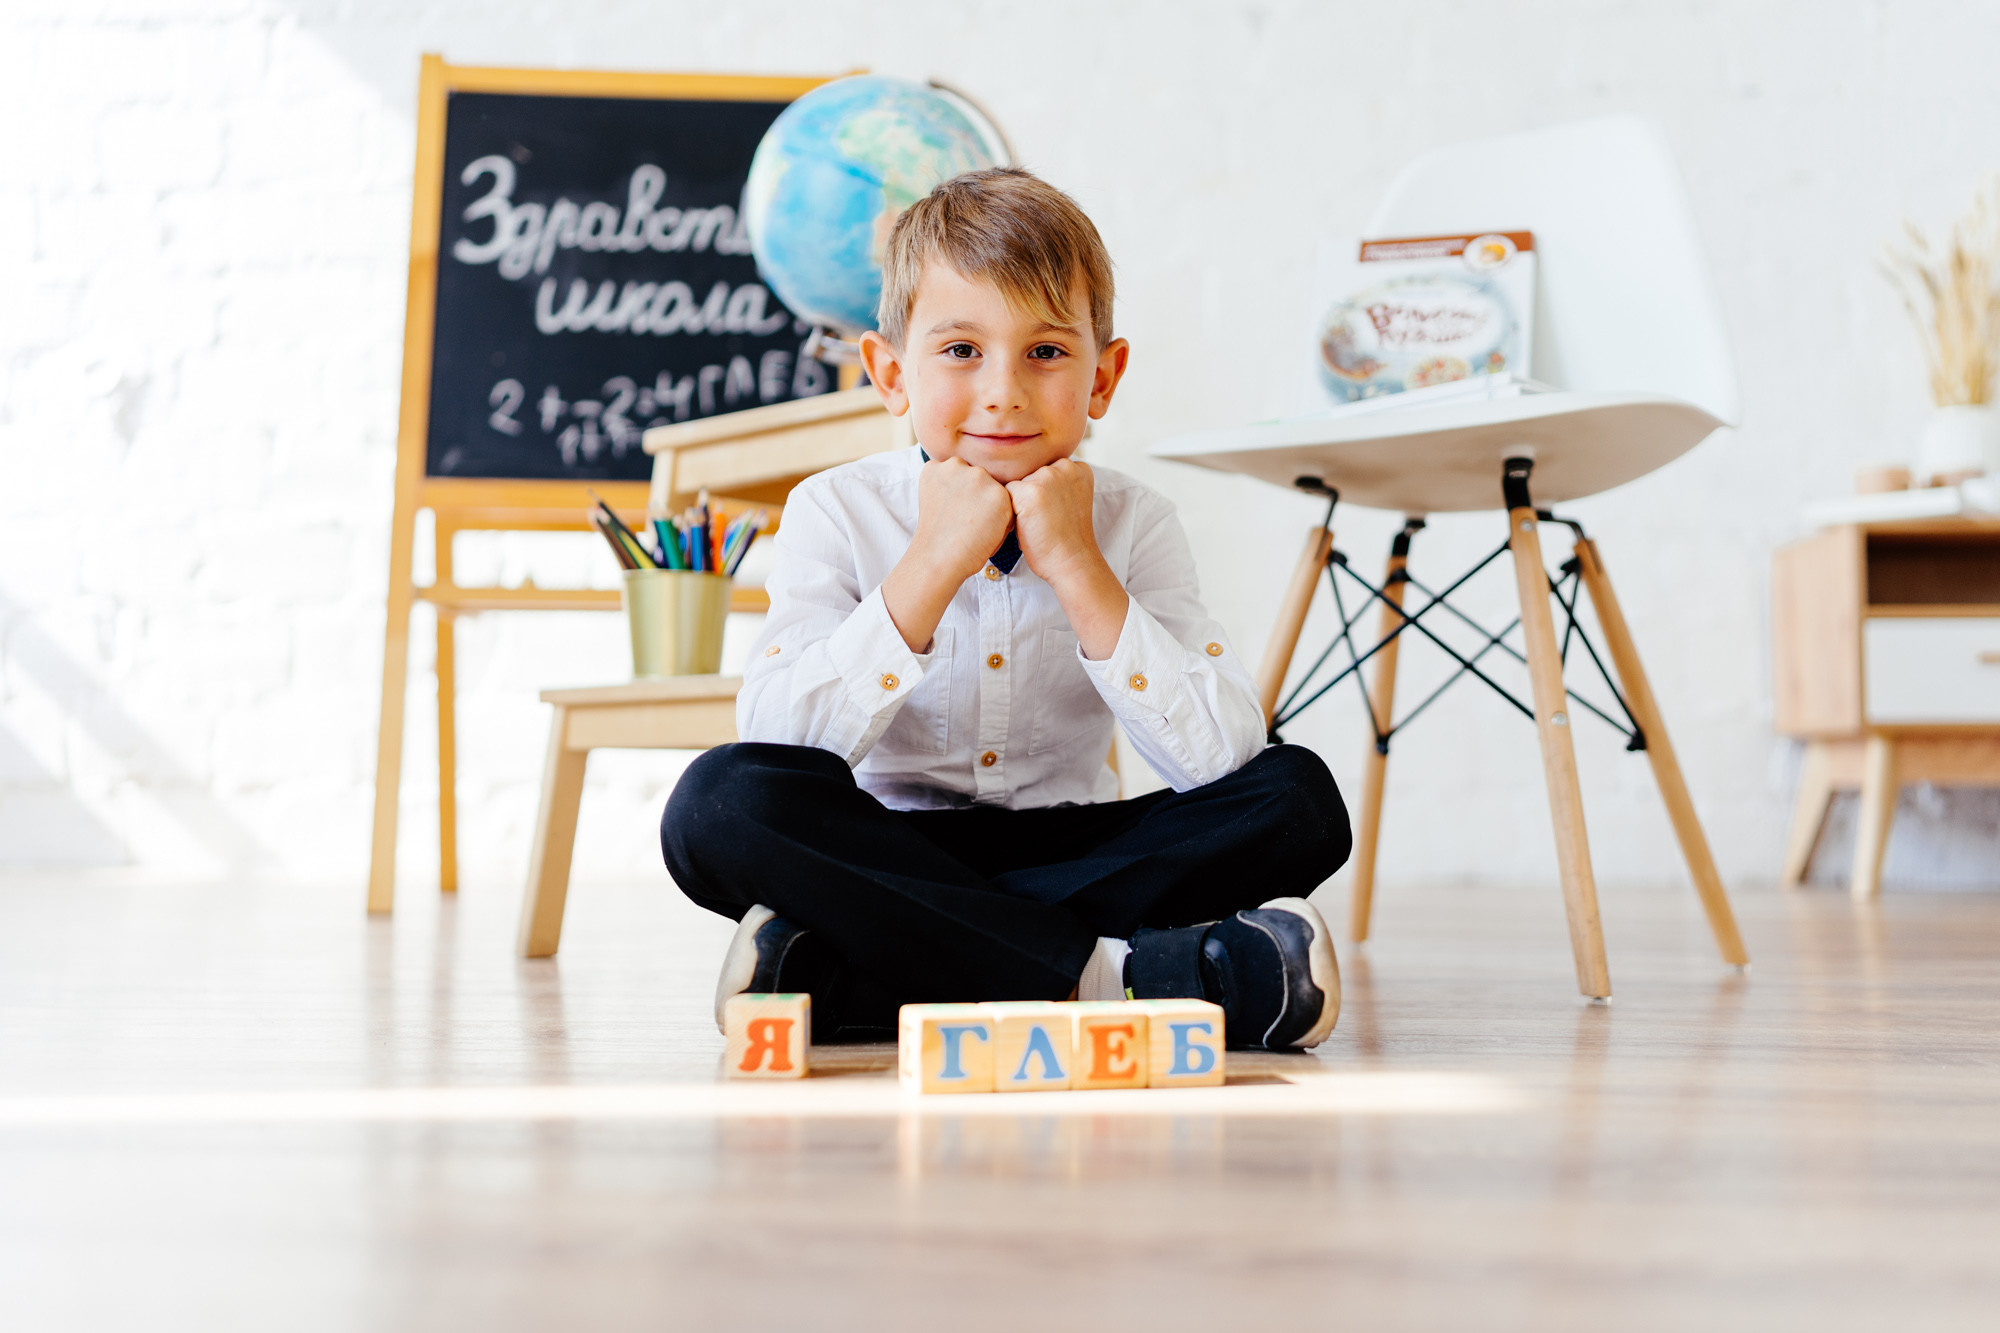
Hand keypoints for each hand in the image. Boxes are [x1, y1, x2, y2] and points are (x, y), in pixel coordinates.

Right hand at [881, 457, 1013, 652]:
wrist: (937, 565)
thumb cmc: (935, 545)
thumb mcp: (935, 505)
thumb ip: (948, 487)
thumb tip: (961, 481)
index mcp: (937, 467)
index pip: (971, 478)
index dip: (971, 505)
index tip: (958, 524)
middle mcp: (956, 467)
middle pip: (989, 484)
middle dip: (986, 509)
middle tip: (966, 532)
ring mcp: (977, 479)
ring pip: (1004, 496)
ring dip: (998, 517)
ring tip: (975, 535)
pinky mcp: (997, 496)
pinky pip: (1015, 508)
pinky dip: (1007, 526)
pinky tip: (988, 537)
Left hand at [1006, 458, 1102, 589]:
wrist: (1072, 561)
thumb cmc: (1067, 538)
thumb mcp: (1071, 500)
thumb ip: (1057, 484)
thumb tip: (1028, 478)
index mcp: (1078, 468)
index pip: (1046, 471)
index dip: (1044, 494)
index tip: (1055, 512)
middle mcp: (1064, 466)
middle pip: (1030, 475)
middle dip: (1031, 496)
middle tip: (1045, 520)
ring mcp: (1046, 477)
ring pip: (1018, 484)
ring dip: (1019, 503)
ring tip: (1036, 523)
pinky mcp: (1028, 492)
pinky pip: (1006, 494)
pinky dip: (1010, 512)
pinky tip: (1026, 526)